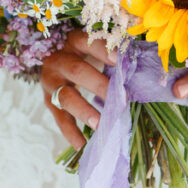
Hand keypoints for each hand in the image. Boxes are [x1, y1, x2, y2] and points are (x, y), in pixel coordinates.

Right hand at [41, 29, 117, 149]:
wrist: (53, 59)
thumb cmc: (84, 53)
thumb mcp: (94, 47)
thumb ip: (113, 54)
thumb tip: (139, 66)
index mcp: (74, 41)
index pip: (88, 43)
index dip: (103, 51)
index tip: (120, 60)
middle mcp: (59, 60)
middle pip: (77, 71)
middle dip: (99, 85)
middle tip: (120, 99)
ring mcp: (51, 81)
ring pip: (65, 97)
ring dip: (84, 111)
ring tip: (101, 124)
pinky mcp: (48, 101)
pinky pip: (59, 118)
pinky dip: (71, 132)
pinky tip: (82, 145)